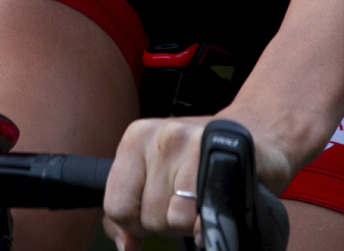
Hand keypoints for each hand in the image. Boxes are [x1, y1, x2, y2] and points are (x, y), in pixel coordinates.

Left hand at [101, 112, 291, 250]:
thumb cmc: (200, 157)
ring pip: (175, 219)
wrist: (255, 133)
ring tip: (202, 198)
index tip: (156, 212)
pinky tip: (217, 205)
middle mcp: (160, 135)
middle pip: (148, 217)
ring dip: (190, 223)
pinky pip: (203, 214)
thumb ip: (132, 203)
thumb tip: (123, 244)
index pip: (117, 204)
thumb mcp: (156, 171)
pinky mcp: (221, 155)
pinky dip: (208, 221)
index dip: (136, 223)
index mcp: (136, 138)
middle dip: (168, 222)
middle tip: (188, 200)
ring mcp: (190, 142)